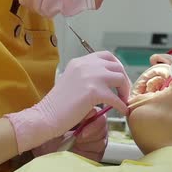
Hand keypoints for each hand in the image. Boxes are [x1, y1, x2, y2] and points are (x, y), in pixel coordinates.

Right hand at [6, 51, 129, 153]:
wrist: (46, 116)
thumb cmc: (58, 105)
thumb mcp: (72, 81)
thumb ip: (87, 77)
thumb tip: (108, 81)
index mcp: (80, 61)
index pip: (106, 55)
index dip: (117, 66)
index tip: (119, 78)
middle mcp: (86, 65)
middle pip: (116, 66)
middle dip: (124, 79)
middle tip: (124, 92)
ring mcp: (90, 76)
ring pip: (119, 78)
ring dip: (124, 91)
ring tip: (122, 101)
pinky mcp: (93, 91)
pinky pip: (116, 98)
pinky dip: (121, 105)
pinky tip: (121, 111)